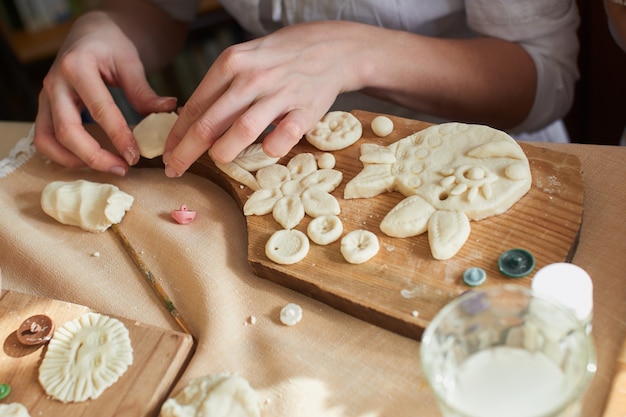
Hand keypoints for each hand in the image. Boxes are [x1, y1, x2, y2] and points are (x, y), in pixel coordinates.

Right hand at [34, 11, 176, 175]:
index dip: (118, 136)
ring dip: (74, 160)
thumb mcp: (130, 62)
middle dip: (94, 156)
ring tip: (106, 167)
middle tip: (122, 169)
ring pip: (48, 139)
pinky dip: (62, 155)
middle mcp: (55, 83)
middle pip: (67, 130)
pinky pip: (44, 138)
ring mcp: (46, 97)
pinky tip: (88, 161)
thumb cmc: (111, 46)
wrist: (90, 34)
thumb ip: (143, 91)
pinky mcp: (45, 108)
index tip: (135, 156)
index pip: (99, 109)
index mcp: (77, 67)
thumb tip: (167, 111)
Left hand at [163, 21, 369, 177]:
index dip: (177, 134)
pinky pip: (283, 136)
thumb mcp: (244, 60)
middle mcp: (252, 78)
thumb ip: (220, 88)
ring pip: (243, 130)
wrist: (330, 48)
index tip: (168, 153)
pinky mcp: (305, 109)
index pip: (195, 106)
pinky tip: (267, 151)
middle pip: (210, 122)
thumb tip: (190, 122)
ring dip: (224, 151)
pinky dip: (271, 148)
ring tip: (218, 159)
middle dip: (187, 151)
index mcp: (231, 64)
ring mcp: (279, 93)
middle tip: (175, 169)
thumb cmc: (279, 59)